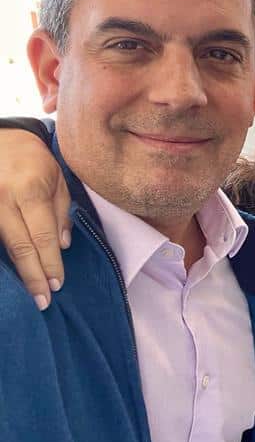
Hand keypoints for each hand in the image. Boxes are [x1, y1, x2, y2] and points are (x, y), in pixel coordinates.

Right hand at [0, 129, 69, 309]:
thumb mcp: (57, 179)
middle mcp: (3, 198)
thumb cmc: (34, 160)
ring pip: (1, 244)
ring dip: (16, 271)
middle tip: (43, 300)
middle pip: (19, 245)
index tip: (57, 285)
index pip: (42, 235)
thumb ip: (61, 212)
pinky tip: (10, 274)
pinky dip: (2, 257)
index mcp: (29, 189)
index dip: (49, 263)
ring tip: (28, 293)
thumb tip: (62, 246)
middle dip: (33, 275)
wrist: (0, 140)